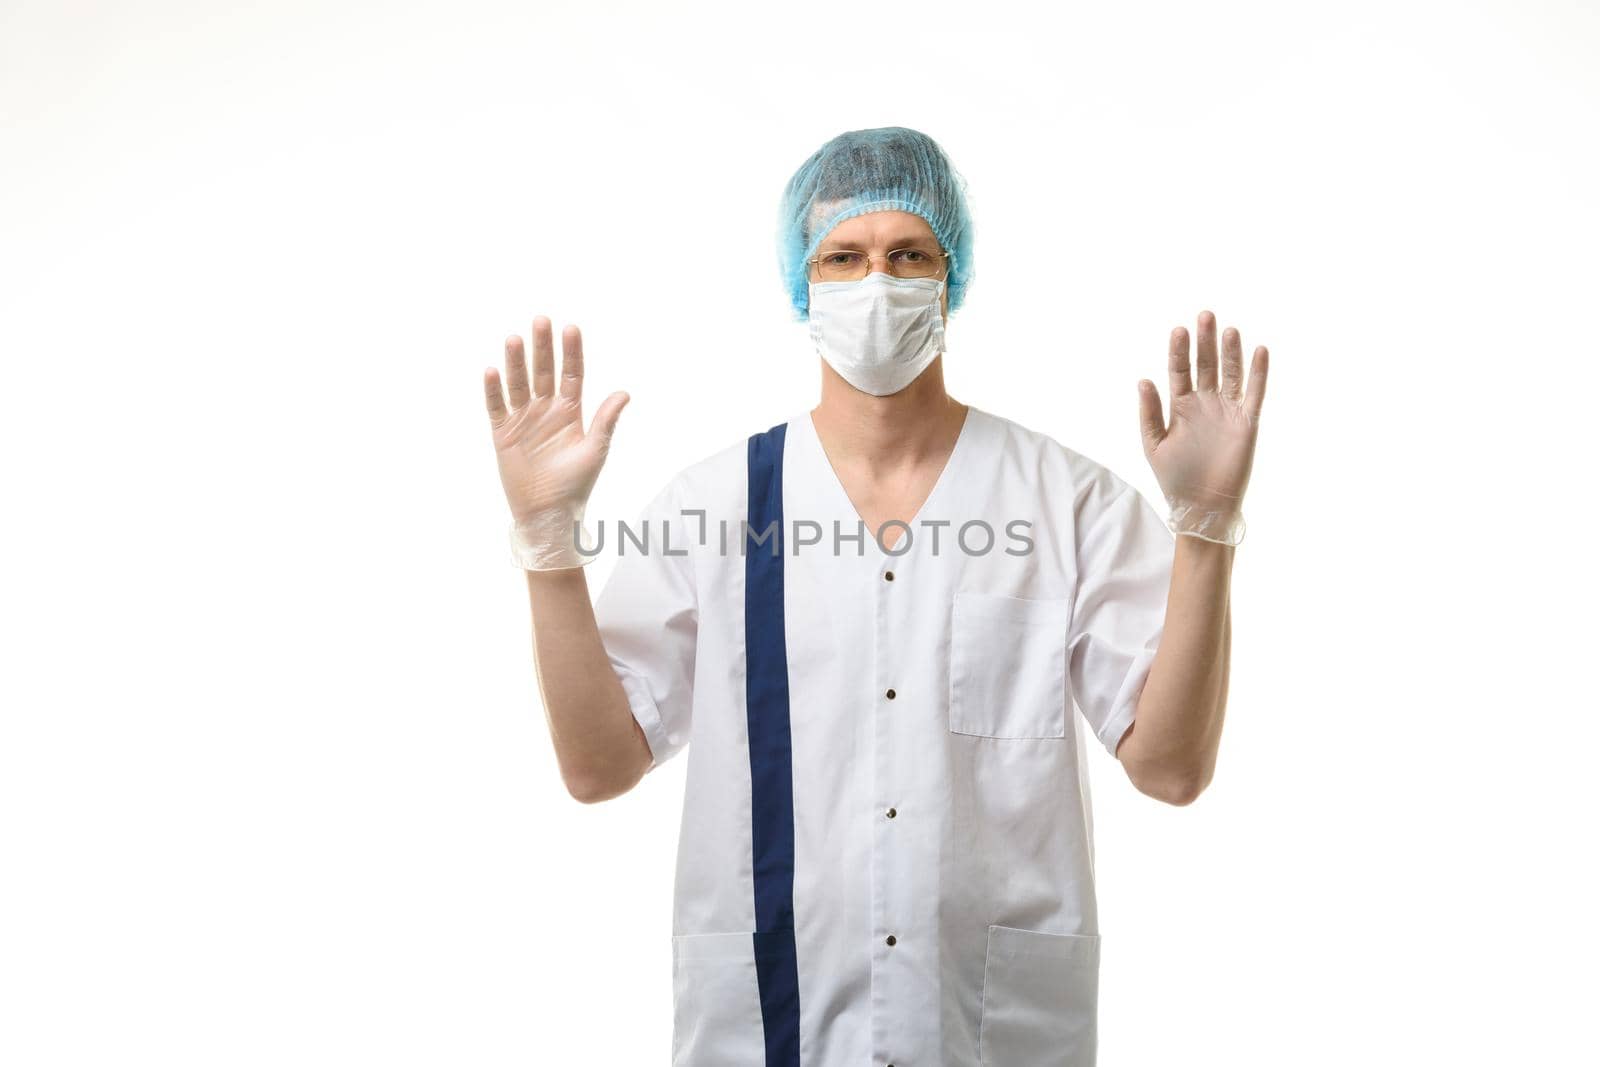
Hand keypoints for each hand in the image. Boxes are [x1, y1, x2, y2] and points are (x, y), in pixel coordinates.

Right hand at [484, 316, 628, 567]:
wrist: (549, 514)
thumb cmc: (576, 485)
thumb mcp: (595, 450)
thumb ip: (606, 421)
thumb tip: (625, 393)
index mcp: (571, 412)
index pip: (572, 375)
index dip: (571, 353)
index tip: (571, 328)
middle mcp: (546, 410)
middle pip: (544, 372)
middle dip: (542, 347)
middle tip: (541, 321)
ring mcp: (523, 420)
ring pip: (519, 384)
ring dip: (516, 362)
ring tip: (515, 339)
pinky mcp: (503, 434)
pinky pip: (496, 407)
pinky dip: (493, 390)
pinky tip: (492, 371)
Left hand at [1137, 310, 1267, 544]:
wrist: (1202, 508)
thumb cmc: (1175, 478)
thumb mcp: (1154, 444)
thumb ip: (1149, 412)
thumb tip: (1143, 379)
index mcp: (1180, 406)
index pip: (1179, 370)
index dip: (1179, 351)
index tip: (1178, 330)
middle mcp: (1205, 403)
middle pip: (1206, 365)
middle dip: (1204, 342)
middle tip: (1204, 315)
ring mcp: (1227, 411)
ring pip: (1230, 374)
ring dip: (1230, 352)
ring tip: (1228, 329)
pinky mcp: (1247, 423)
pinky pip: (1254, 393)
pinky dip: (1258, 373)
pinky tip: (1259, 350)